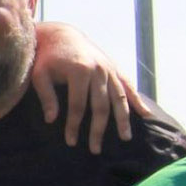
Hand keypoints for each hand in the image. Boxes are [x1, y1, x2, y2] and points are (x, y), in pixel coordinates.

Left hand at [29, 21, 137, 149]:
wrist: (62, 35)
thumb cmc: (47, 58)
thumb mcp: (39, 75)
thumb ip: (46, 96)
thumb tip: (51, 120)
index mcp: (80, 70)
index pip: (78, 105)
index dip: (74, 125)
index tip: (71, 142)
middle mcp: (98, 70)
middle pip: (101, 106)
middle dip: (98, 129)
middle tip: (95, 149)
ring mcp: (109, 69)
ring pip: (119, 98)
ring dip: (123, 119)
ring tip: (125, 138)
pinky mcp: (114, 68)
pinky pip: (128, 86)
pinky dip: (138, 100)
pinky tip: (146, 114)